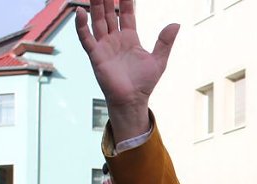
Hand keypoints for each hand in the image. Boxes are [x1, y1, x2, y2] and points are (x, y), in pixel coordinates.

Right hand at [75, 0, 179, 140]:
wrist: (133, 101)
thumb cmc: (145, 83)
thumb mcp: (159, 60)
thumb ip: (165, 42)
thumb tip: (176, 23)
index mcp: (130, 38)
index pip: (126, 14)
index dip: (126, 0)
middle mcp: (115, 39)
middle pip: (109, 13)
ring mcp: (104, 46)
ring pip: (98, 21)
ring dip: (95, 6)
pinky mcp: (96, 56)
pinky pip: (86, 38)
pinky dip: (82, 25)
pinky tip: (80, 12)